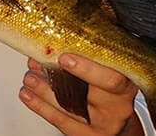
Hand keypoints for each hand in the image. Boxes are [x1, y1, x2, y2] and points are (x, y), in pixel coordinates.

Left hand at [20, 54, 143, 135]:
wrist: (118, 123)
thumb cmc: (112, 90)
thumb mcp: (114, 70)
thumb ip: (97, 55)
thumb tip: (63, 32)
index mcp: (128, 84)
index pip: (112, 78)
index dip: (87, 68)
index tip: (64, 56)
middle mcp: (118, 107)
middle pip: (89, 94)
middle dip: (60, 78)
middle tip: (39, 64)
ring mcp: (103, 124)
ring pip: (70, 108)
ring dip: (44, 90)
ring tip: (29, 77)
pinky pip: (60, 122)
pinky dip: (40, 107)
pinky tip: (27, 94)